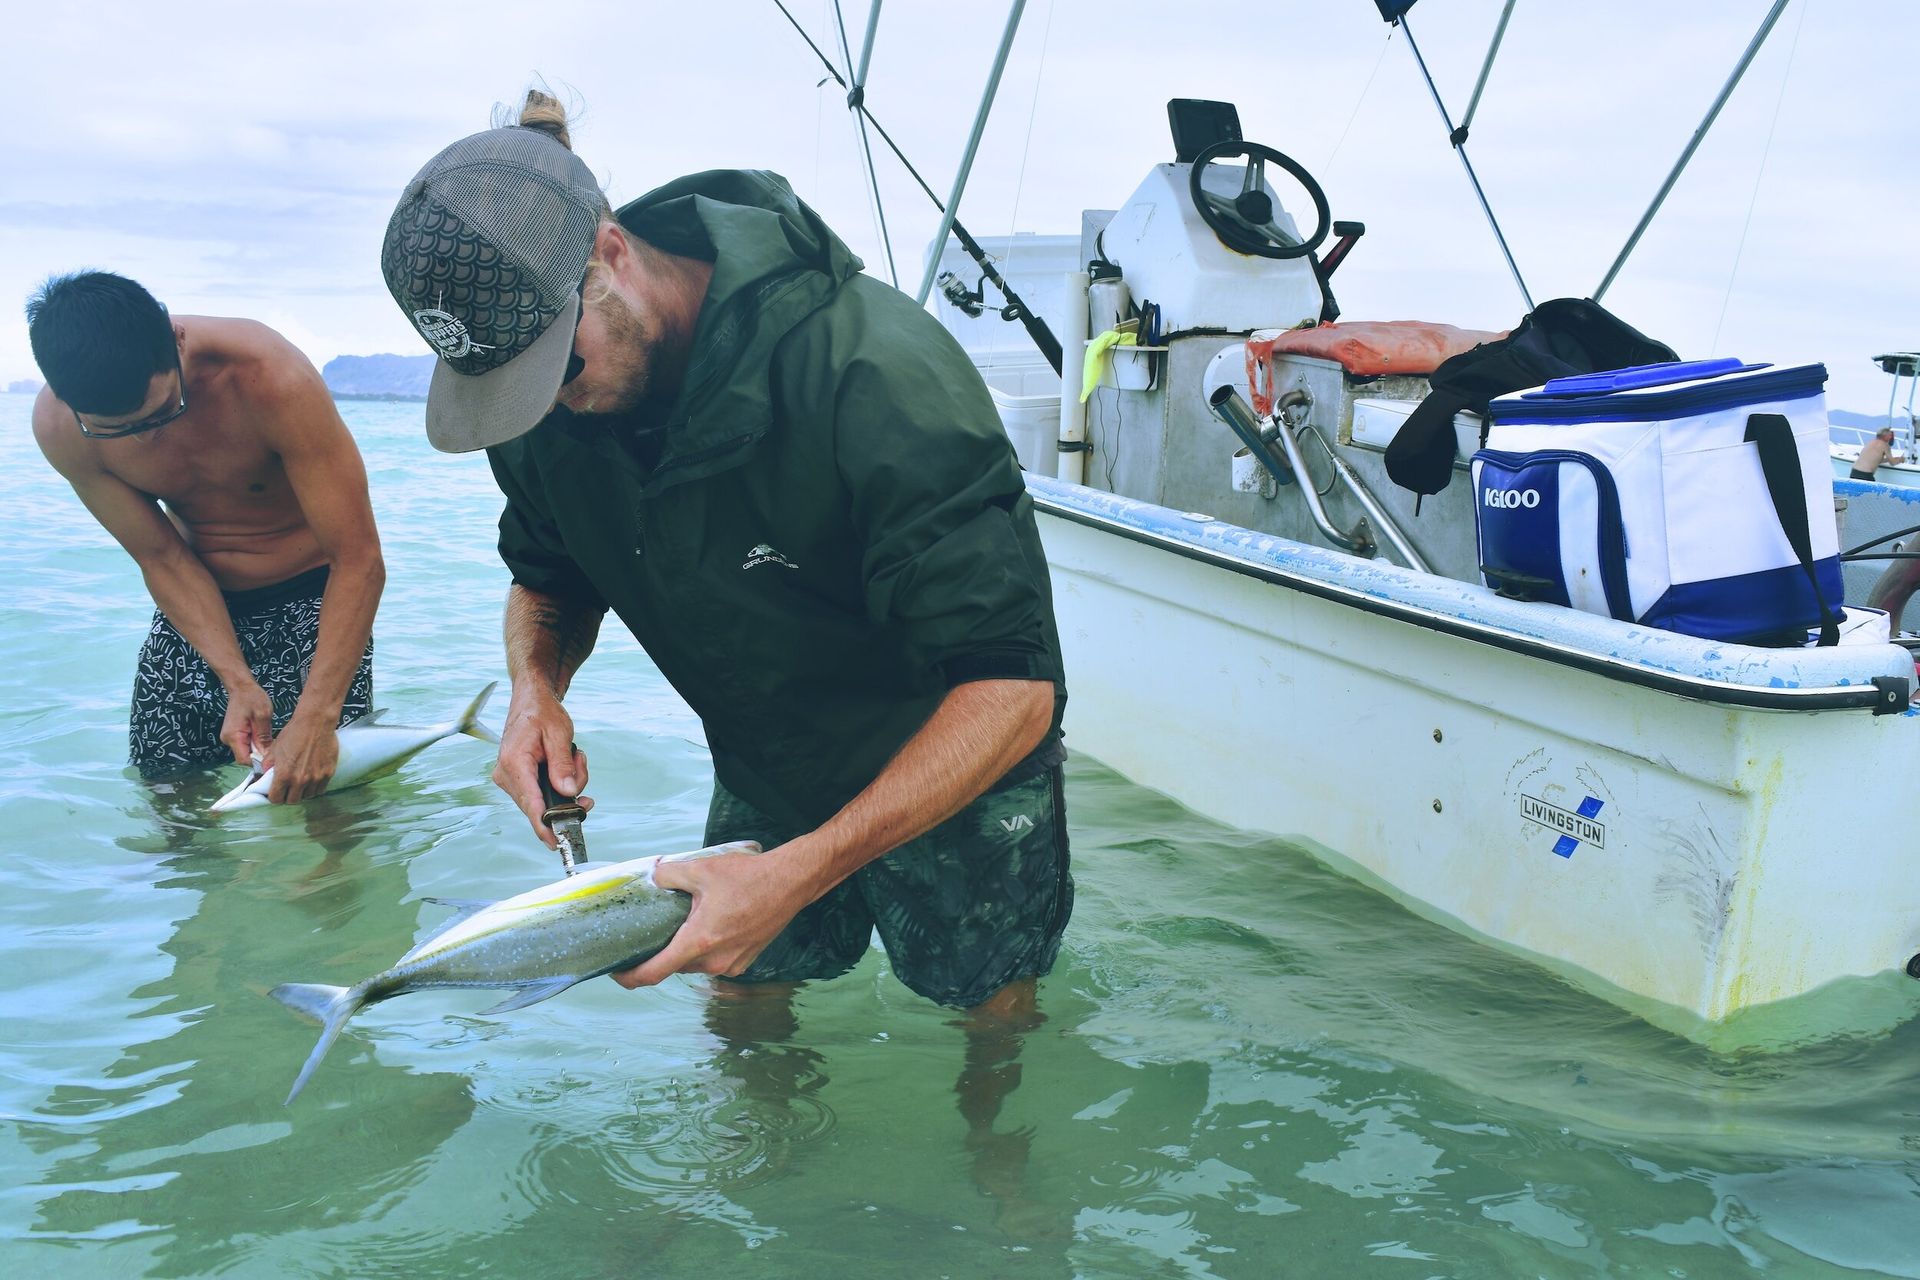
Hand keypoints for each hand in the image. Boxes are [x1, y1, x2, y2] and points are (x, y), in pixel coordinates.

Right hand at [219, 680, 274, 767]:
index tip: (272, 759)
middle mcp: (228, 739)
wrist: (241, 687)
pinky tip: (264, 736)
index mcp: (233, 736)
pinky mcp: (234, 735)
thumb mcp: (262, 716)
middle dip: (260, 755)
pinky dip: (256, 744)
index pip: (244, 760)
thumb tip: (267, 755)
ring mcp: (230, 737)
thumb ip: (263, 737)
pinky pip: (246, 745)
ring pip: (246, 751)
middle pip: (245, 757)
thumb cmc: (252, 698)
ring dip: (258, 749)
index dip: (258, 762)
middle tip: (275, 749)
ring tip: (270, 740)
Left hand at [264, 712, 339, 803]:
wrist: (316, 723)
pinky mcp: (328, 774)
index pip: (276, 799)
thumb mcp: (275, 748)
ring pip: (307, 796)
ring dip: (302, 792)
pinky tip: (311, 779)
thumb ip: (269, 765)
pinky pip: (320, 789)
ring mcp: (316, 778)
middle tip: (287, 788)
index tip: (275, 792)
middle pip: (292, 801)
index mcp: (284, 775)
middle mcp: (300, 780)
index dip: (273, 796)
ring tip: (300, 782)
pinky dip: (314, 787)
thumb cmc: (294, 733)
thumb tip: (265, 775)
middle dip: (287, 796)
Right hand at [494, 686, 592, 847]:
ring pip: (544, 801)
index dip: (545, 826)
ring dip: (565, 786)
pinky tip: (565, 765)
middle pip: (541, 805)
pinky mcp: (516, 781)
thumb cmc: (542, 713)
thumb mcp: (559, 734)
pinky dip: (557, 785)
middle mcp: (506, 775)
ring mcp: (509, 779)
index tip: (556, 842)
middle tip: (581, 766)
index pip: (531, 804)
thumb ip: (563, 765)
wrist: (530, 701)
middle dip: (568, 794)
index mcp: (514, 763)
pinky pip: (541, 794)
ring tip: (573, 758)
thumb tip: (569, 792)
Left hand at [611, 840, 808, 987]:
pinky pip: (714, 961)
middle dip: (659, 953)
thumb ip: (669, 875)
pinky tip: (707, 925)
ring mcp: (732, 964)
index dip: (629, 977)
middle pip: (674, 966)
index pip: (654, 973)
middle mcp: (714, 961)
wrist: (791, 882)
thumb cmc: (750, 877)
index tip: (616, 972)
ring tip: (681, 924)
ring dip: (684, 950)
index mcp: (698, 942)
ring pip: (694, 964)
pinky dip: (704, 949)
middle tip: (648, 933)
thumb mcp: (701, 869)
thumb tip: (652, 876)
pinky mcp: (745, 960)